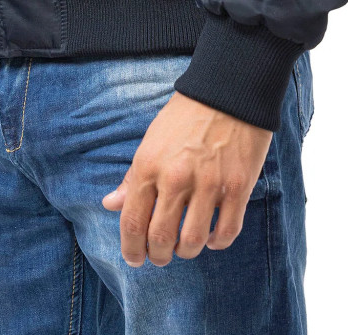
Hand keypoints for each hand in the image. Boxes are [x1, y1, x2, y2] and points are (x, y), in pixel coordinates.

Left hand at [101, 90, 271, 266]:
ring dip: (187, 251)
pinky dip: (217, 242)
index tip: (135, 258)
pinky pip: (226, 232)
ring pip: (193, 242)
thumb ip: (132, 177)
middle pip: (161, 239)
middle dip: (159, 255)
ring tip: (185, 245)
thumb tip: (110, 204)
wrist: (228, 90)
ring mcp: (209, 184)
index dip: (131, 249)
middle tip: (162, 255)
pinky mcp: (238, 186)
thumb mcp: (151, 140)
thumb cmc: (185, 116)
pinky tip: (212, 237)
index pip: (132, 223)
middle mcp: (176, 177)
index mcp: (149, 165)